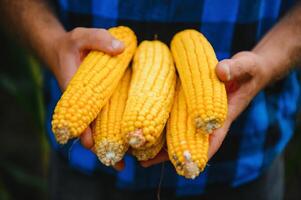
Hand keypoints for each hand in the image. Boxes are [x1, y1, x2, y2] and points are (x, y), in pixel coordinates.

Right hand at [50, 27, 124, 168]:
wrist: (67, 51)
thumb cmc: (74, 45)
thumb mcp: (83, 36)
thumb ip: (99, 39)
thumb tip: (121, 49)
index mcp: (75, 89)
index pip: (78, 113)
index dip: (84, 129)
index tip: (92, 144)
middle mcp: (82, 102)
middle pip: (90, 128)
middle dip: (101, 146)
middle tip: (116, 164)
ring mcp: (91, 105)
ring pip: (99, 128)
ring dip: (109, 144)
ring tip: (122, 164)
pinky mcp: (100, 104)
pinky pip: (106, 120)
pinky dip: (113, 131)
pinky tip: (126, 143)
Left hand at [140, 51, 270, 167]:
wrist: (247, 70)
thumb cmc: (249, 71)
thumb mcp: (245, 66)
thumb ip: (236, 68)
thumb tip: (221, 72)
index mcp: (223, 116)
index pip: (212, 140)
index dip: (197, 153)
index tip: (181, 166)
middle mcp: (209, 119)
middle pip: (189, 142)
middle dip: (170, 154)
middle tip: (145, 161)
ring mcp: (199, 113)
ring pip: (180, 133)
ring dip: (162, 143)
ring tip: (138, 153)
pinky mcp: (192, 105)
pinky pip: (177, 118)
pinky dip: (164, 125)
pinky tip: (145, 127)